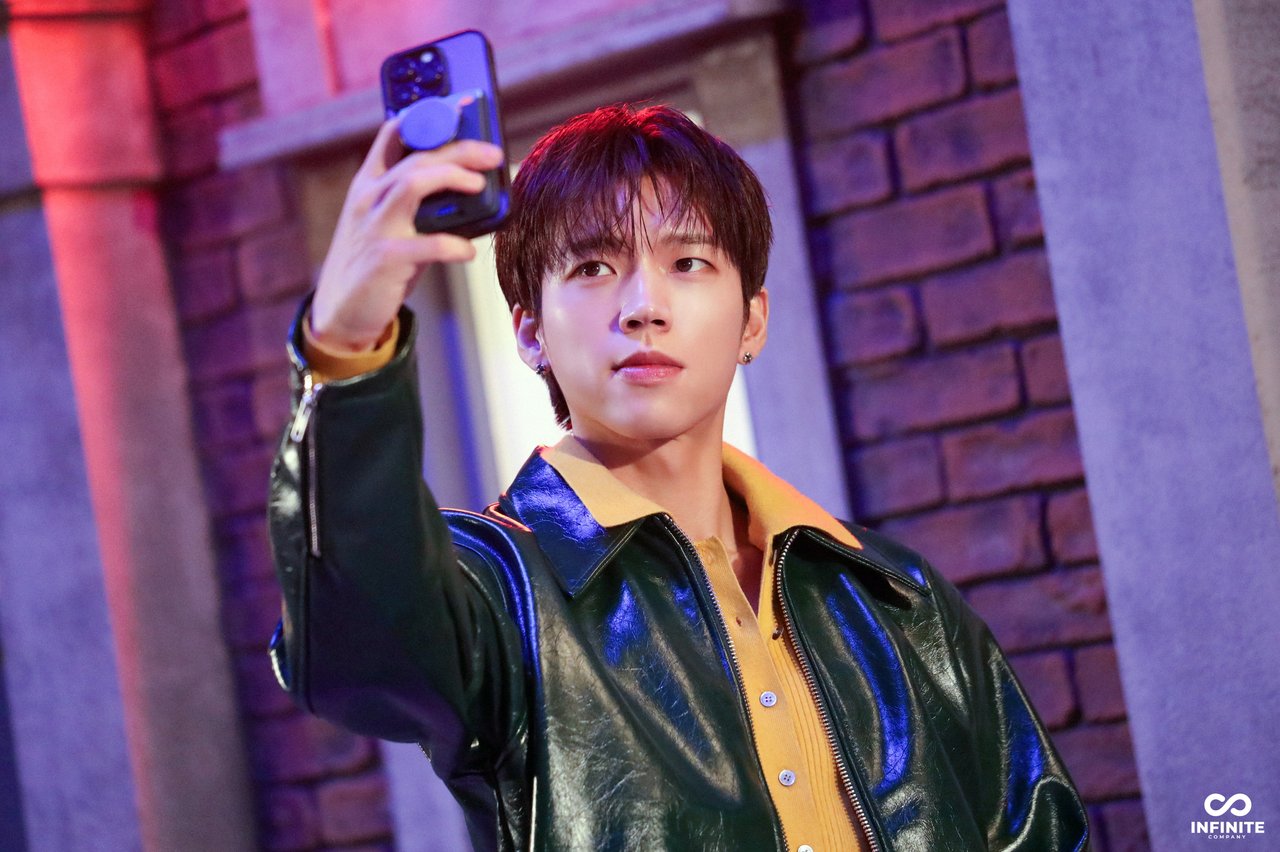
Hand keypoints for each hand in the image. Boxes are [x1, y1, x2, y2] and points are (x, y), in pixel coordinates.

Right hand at [309, 118, 503, 351]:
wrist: (342, 312)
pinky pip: (425, 245)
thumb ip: (414, 202)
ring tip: (478, 184)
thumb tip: (466, 186)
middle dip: (458, 150)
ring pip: (412, 185)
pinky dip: (452, 245)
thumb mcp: (387, 223)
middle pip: (416, 159)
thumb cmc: (375, 264)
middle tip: (492, 153)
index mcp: (368, 185)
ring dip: (450, 179)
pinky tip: (468, 251)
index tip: (459, 108)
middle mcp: (368, 199)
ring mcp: (374, 227)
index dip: (425, 118)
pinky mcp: (384, 259)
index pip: (391, 136)